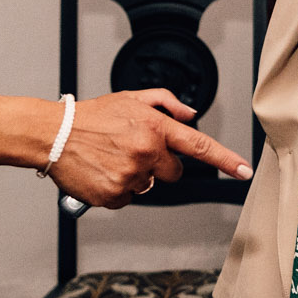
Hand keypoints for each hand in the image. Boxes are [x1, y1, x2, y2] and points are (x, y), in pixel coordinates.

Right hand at [48, 88, 251, 209]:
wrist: (53, 134)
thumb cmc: (91, 116)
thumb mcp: (130, 98)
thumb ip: (165, 103)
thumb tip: (189, 114)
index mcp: (154, 127)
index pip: (199, 145)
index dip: (225, 159)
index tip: (244, 169)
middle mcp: (146, 152)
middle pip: (173, 172)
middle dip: (159, 164)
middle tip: (132, 151)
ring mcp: (130, 175)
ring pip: (148, 185)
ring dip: (136, 176)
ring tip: (111, 159)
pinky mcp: (113, 194)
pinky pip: (127, 199)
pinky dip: (117, 190)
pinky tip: (103, 172)